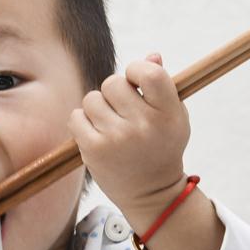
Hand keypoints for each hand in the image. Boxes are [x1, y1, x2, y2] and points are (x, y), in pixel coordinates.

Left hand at [68, 54, 188, 215]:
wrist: (151, 193)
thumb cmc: (161, 146)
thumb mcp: (173, 117)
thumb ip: (162, 84)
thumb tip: (151, 55)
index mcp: (168, 113)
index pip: (149, 73)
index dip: (136, 71)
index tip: (136, 83)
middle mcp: (144, 125)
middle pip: (113, 83)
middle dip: (114, 92)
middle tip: (122, 111)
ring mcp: (117, 137)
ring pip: (92, 99)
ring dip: (97, 108)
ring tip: (110, 125)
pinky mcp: (94, 149)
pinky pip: (76, 117)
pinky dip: (82, 122)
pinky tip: (95, 134)